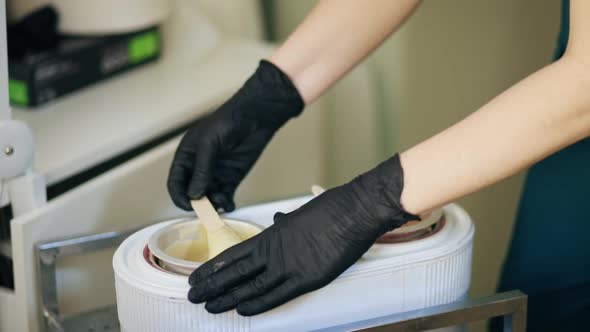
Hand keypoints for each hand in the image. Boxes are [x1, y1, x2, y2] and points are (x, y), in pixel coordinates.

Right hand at [167, 60, 303, 210]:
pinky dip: (226, 203)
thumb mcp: (209, 144)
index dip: (179, 196)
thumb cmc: (228, 121)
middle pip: (191, 193)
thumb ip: (202, 170)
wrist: (256, 116)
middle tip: (208, 208)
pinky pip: (225, 195)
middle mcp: (199, 167)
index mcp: (187, 156)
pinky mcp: (232, 178)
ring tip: (222, 202)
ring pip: (208, 197)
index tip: (189, 206)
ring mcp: (215, 173)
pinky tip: (229, 204)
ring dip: (213, 204)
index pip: (175, 182)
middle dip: (198, 203)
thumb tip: (194, 194)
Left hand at [187, 154, 418, 315]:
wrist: (353, 210)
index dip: (212, 268)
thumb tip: (277, 221)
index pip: (232, 255)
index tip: (196, 276)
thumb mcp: (300, 212)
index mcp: (271, 235)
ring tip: (208, 306)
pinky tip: (241, 310)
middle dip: (212, 286)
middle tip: (193, 296)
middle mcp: (273, 252)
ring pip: (249, 287)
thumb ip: (285, 223)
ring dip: (226, 297)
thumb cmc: (330, 208)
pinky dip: (258, 304)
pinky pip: (276, 296)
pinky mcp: (306, 279)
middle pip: (234, 273)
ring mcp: (288, 267)